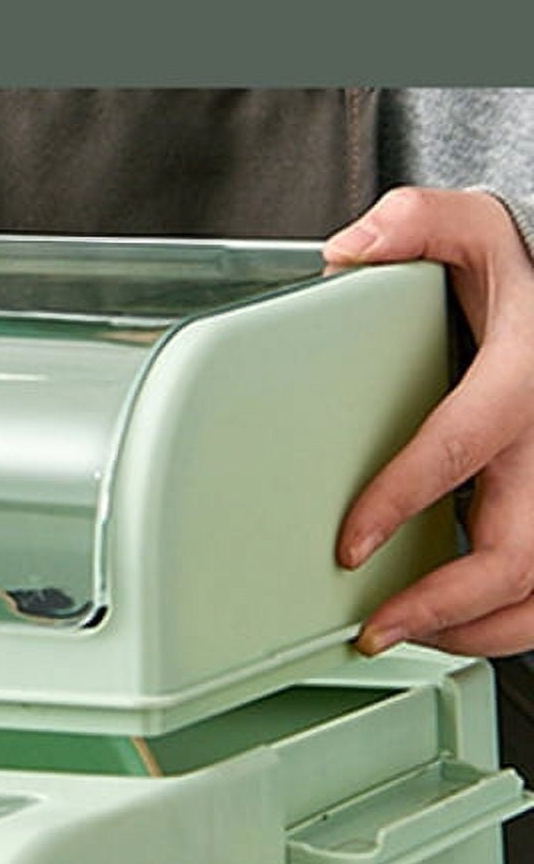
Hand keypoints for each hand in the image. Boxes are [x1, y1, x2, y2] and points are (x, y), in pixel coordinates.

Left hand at [329, 186, 533, 656]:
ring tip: (407, 638)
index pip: (459, 447)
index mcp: (525, 382)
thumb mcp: (481, 236)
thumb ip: (420, 225)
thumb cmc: (531, 293)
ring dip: (473, 630)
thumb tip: (348, 250)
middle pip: (516, 554)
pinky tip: (452, 628)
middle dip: (441, 604)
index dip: (401, 500)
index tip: (349, 544)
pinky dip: (503, 627)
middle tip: (375, 627)